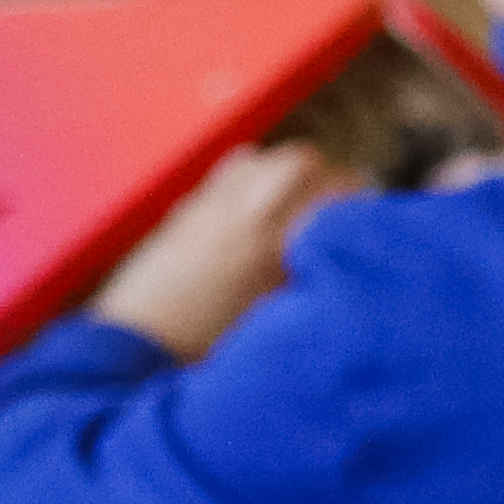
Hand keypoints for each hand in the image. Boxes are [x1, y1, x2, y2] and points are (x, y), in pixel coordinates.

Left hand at [88, 144, 359, 359]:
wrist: (138, 345)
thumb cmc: (211, 345)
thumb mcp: (275, 315)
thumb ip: (308, 274)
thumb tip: (340, 250)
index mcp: (272, 243)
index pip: (333, 194)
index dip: (357, 198)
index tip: (366, 212)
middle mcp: (244, 213)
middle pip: (301, 162)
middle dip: (326, 175)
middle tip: (334, 200)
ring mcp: (211, 205)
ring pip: (264, 158)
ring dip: (287, 171)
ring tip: (294, 198)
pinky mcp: (185, 209)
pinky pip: (229, 170)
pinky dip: (251, 174)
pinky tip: (253, 203)